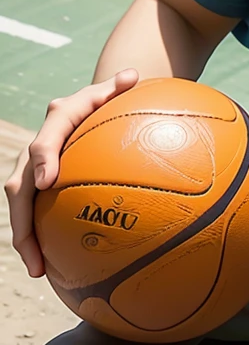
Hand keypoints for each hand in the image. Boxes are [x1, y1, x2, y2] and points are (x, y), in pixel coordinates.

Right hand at [4, 68, 138, 276]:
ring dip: (25, 237)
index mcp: (58, 119)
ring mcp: (35, 167)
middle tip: (30, 247)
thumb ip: (118, 88)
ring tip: (38, 268)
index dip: (43, 159)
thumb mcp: (110, 93)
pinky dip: (37, 239)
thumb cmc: (105, 101)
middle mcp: (39, 145)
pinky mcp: (38, 186)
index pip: (45, 139)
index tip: (46, 181)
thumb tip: (132, 75)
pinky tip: (52, 267)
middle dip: (21, 217)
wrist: (88, 106)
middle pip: (19, 184)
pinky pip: (33, 214)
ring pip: (20, 206)